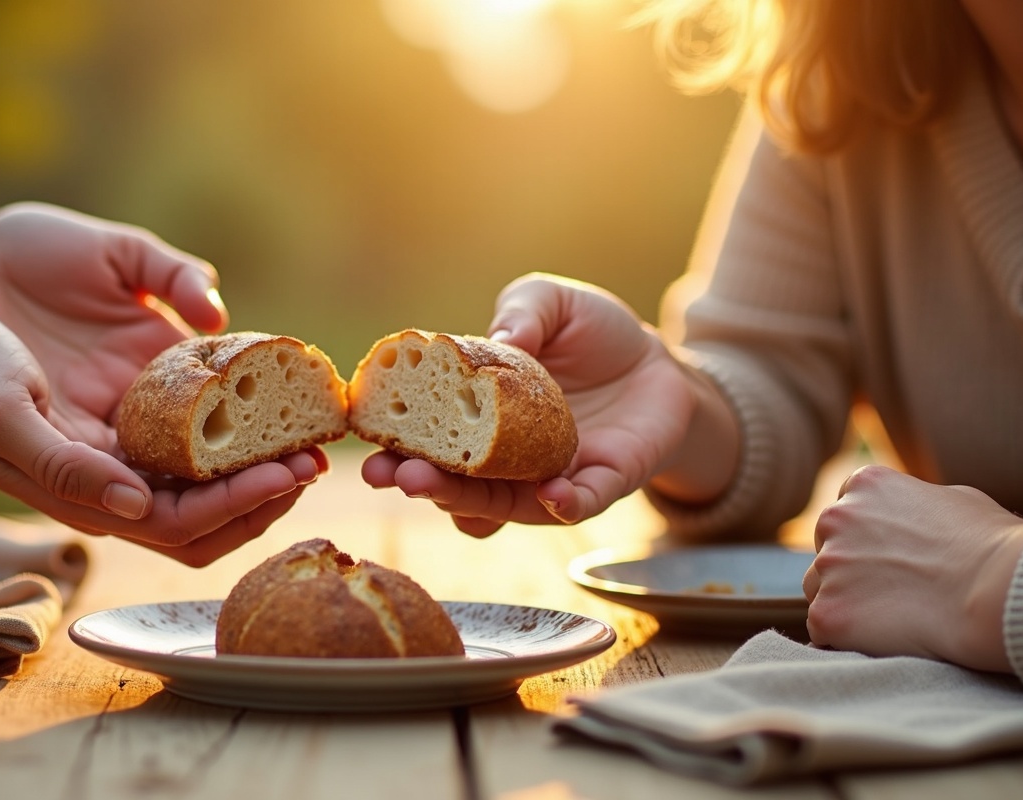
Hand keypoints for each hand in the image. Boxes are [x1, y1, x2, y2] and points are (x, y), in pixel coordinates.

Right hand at [0, 303, 325, 566]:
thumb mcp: (3, 415)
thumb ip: (64, 466)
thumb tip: (136, 506)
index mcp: (84, 496)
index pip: (182, 527)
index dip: (240, 506)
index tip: (289, 471)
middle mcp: (109, 488)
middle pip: (207, 522)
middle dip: (264, 498)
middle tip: (314, 459)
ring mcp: (115, 460)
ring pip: (203, 489)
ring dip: (255, 471)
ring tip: (302, 438)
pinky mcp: (118, 424)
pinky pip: (186, 445)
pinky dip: (229, 434)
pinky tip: (258, 403)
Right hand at [362, 272, 697, 535]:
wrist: (658, 359)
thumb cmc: (592, 331)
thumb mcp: (551, 302)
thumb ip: (523, 311)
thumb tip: (499, 337)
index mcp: (477, 416)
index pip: (428, 437)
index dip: (395, 441)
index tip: (363, 436)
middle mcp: (504, 459)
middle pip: (452, 484)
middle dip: (417, 482)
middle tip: (389, 474)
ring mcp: (548, 478)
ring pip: (500, 506)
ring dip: (466, 502)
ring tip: (436, 489)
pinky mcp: (600, 485)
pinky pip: (575, 506)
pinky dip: (562, 505)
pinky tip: (550, 494)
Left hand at [802, 465, 1022, 671]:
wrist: (1000, 591)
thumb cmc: (993, 547)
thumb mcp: (957, 501)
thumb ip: (918, 504)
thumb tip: (915, 515)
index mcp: (865, 485)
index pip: (846, 515)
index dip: (869, 542)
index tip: (896, 562)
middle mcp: (835, 518)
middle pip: (827, 551)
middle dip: (853, 571)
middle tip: (898, 594)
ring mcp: (828, 566)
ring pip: (820, 589)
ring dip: (846, 603)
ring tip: (896, 618)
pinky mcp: (827, 613)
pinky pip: (823, 630)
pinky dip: (846, 638)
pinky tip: (884, 641)